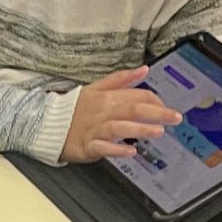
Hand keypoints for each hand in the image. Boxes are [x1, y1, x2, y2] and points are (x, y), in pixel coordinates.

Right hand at [62, 68, 179, 163]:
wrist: (46, 125)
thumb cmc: (74, 109)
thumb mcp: (97, 88)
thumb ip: (122, 79)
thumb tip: (144, 69)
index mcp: (108, 96)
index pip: (137, 95)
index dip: (155, 101)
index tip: (167, 109)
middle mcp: (103, 111)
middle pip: (133, 109)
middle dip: (157, 113)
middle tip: (175, 118)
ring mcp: (95, 129)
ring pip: (120, 127)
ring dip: (140, 129)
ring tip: (158, 132)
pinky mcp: (87, 145)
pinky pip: (103, 147)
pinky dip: (116, 150)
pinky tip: (130, 151)